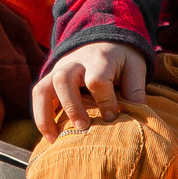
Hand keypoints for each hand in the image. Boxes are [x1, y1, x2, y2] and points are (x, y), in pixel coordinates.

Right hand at [33, 42, 150, 138]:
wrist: (103, 38)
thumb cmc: (121, 59)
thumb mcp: (134, 67)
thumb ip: (135, 90)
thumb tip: (139, 119)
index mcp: (100, 58)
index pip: (97, 79)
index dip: (104, 101)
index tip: (112, 117)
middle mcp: (75, 63)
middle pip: (63, 80)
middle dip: (71, 106)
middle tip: (83, 127)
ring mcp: (58, 70)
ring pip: (43, 88)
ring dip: (46, 115)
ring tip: (55, 139)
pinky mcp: (49, 78)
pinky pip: (38, 95)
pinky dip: (40, 116)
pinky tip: (50, 136)